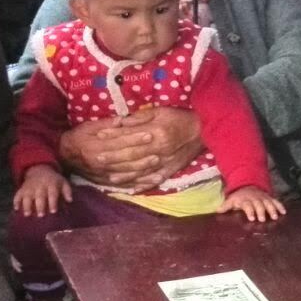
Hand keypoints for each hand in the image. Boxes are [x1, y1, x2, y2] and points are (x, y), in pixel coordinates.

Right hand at [13, 165, 72, 216]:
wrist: (39, 170)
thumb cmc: (54, 180)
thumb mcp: (63, 182)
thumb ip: (67, 191)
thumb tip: (70, 200)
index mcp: (51, 184)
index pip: (52, 194)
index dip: (52, 203)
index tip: (53, 211)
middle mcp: (39, 186)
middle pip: (39, 196)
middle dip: (40, 206)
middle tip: (41, 216)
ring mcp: (29, 187)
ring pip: (27, 196)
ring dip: (26, 205)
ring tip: (27, 214)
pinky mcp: (22, 189)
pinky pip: (17, 195)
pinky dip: (16, 201)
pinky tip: (16, 209)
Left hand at [59, 108, 201, 187]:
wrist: (204, 130)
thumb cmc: (180, 117)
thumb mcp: (160, 111)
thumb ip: (140, 118)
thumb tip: (120, 122)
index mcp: (156, 132)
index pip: (129, 135)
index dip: (113, 136)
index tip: (98, 137)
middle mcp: (159, 149)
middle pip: (132, 155)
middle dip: (113, 157)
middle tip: (96, 159)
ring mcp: (166, 162)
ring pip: (141, 171)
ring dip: (124, 175)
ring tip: (108, 177)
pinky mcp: (171, 170)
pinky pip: (155, 180)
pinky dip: (143, 185)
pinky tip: (132, 189)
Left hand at [217, 186, 285, 221]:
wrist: (248, 186)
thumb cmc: (239, 197)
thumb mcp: (231, 200)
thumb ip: (226, 206)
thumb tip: (217, 211)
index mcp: (245, 200)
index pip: (247, 205)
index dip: (250, 211)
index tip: (251, 218)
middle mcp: (255, 199)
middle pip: (259, 205)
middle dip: (261, 212)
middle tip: (262, 219)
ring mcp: (263, 198)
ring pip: (268, 203)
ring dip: (272, 210)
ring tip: (275, 217)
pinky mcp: (270, 198)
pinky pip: (276, 201)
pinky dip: (280, 206)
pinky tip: (284, 212)